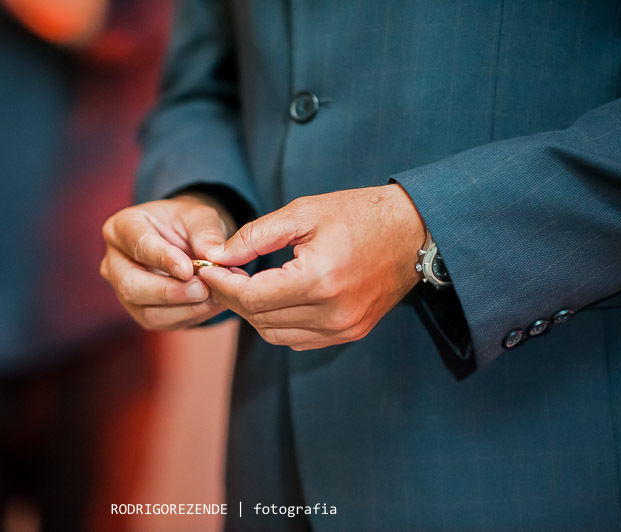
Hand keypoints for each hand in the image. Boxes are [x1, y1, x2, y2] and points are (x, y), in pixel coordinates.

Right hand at [101, 193, 236, 329]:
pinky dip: (190, 316)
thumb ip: (206, 233)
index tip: (188, 269)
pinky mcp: (140, 311)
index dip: (163, 259)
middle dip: (170, 291)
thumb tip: (214, 256)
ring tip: (214, 297)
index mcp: (122, 227)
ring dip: (184, 309)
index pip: (138, 245)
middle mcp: (115, 261)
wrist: (186, 241)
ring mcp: (123, 290)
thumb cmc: (187, 223)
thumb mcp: (199, 216)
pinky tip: (211, 305)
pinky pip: (161, 322)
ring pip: (146, 311)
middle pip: (131, 285)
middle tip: (203, 289)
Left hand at [198, 184, 425, 349]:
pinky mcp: (351, 333)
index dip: (223, 285)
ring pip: (276, 334)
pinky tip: (273, 298)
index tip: (207, 269)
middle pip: (260, 319)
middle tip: (220, 275)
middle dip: (233, 298)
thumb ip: (255, 236)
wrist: (413, 231)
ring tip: (243, 285)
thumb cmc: (358, 214)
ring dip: (253, 313)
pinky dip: (278, 324)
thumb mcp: (302, 212)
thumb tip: (217, 255)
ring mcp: (343, 328)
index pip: (252, 297)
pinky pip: (299, 340)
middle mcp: (332, 313)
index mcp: (319, 279)